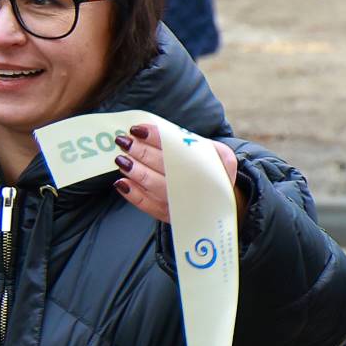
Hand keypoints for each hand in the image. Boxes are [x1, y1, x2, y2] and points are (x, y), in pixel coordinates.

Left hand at [110, 120, 239, 224]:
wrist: (223, 202)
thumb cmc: (212, 172)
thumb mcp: (216, 152)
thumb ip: (190, 141)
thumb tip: (151, 131)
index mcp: (212, 162)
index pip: (179, 146)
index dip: (156, 137)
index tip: (138, 130)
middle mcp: (199, 184)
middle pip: (165, 165)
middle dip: (141, 152)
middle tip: (125, 142)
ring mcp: (183, 202)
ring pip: (155, 185)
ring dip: (135, 171)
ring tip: (121, 160)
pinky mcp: (171, 215)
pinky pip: (149, 206)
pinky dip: (133, 195)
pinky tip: (122, 183)